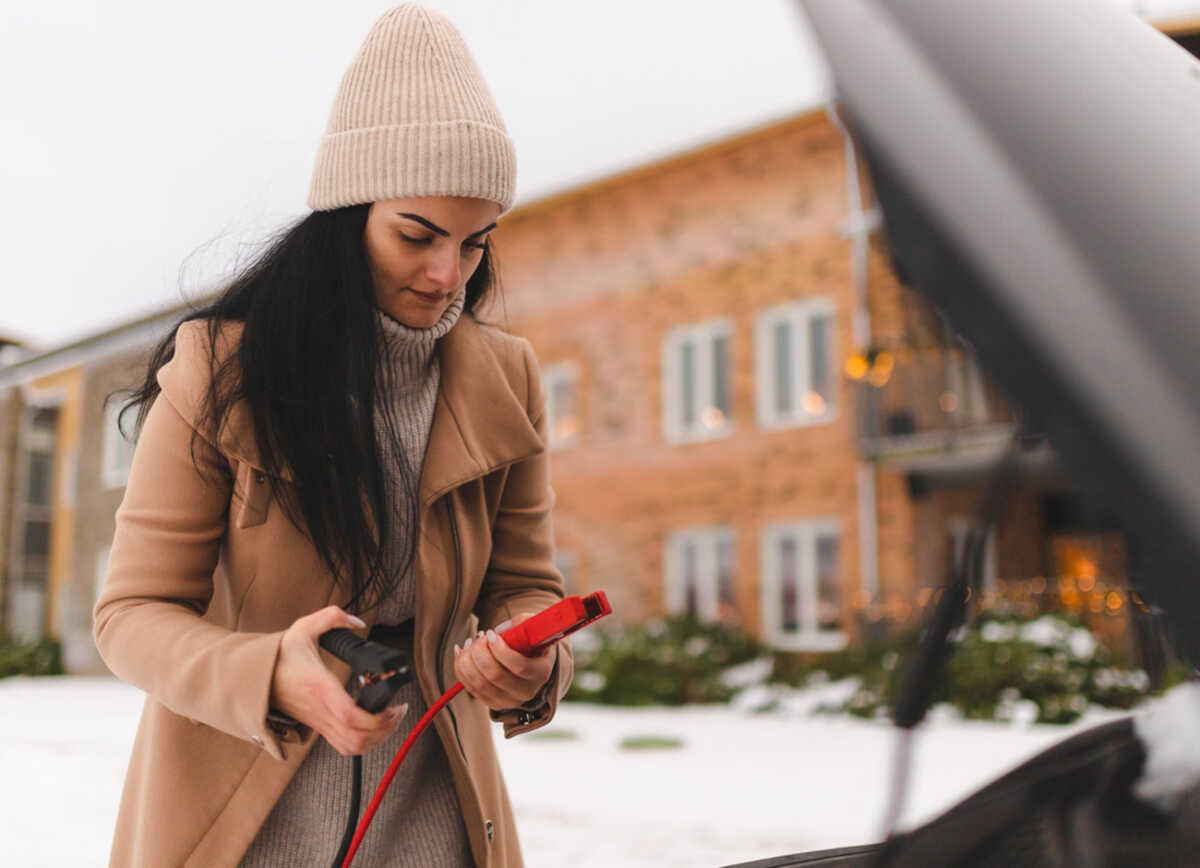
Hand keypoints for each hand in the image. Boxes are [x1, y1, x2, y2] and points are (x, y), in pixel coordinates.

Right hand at [270, 606, 407, 755]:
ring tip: (391, 720)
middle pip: (357, 736)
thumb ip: (332, 617)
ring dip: (377, 738)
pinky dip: (364, 743)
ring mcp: (319, 722)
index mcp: (319, 686)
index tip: (393, 705)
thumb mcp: (303, 628)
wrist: (255, 678)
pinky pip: (344, 746)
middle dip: (385, 728)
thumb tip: (358, 622)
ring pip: (352, 746)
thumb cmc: (279, 656)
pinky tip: (374, 727)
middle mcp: (320, 709)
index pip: (350, 714)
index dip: (376, 717)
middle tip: (399, 711)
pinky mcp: (318, 727)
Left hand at [453, 612, 555, 710]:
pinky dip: (461, 669)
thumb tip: (498, 631)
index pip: (519, 666)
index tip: (490, 634)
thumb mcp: (534, 628)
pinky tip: (462, 653)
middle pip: (495, 676)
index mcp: (541, 672)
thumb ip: (521, 623)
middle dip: (480, 652)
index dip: (500, 649)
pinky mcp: (492, 703)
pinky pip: (471, 688)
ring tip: (470, 643)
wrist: (532, 663)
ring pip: (479, 683)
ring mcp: (509, 700)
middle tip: (479, 636)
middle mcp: (527, 691)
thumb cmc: (532, 642)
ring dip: (467, 660)